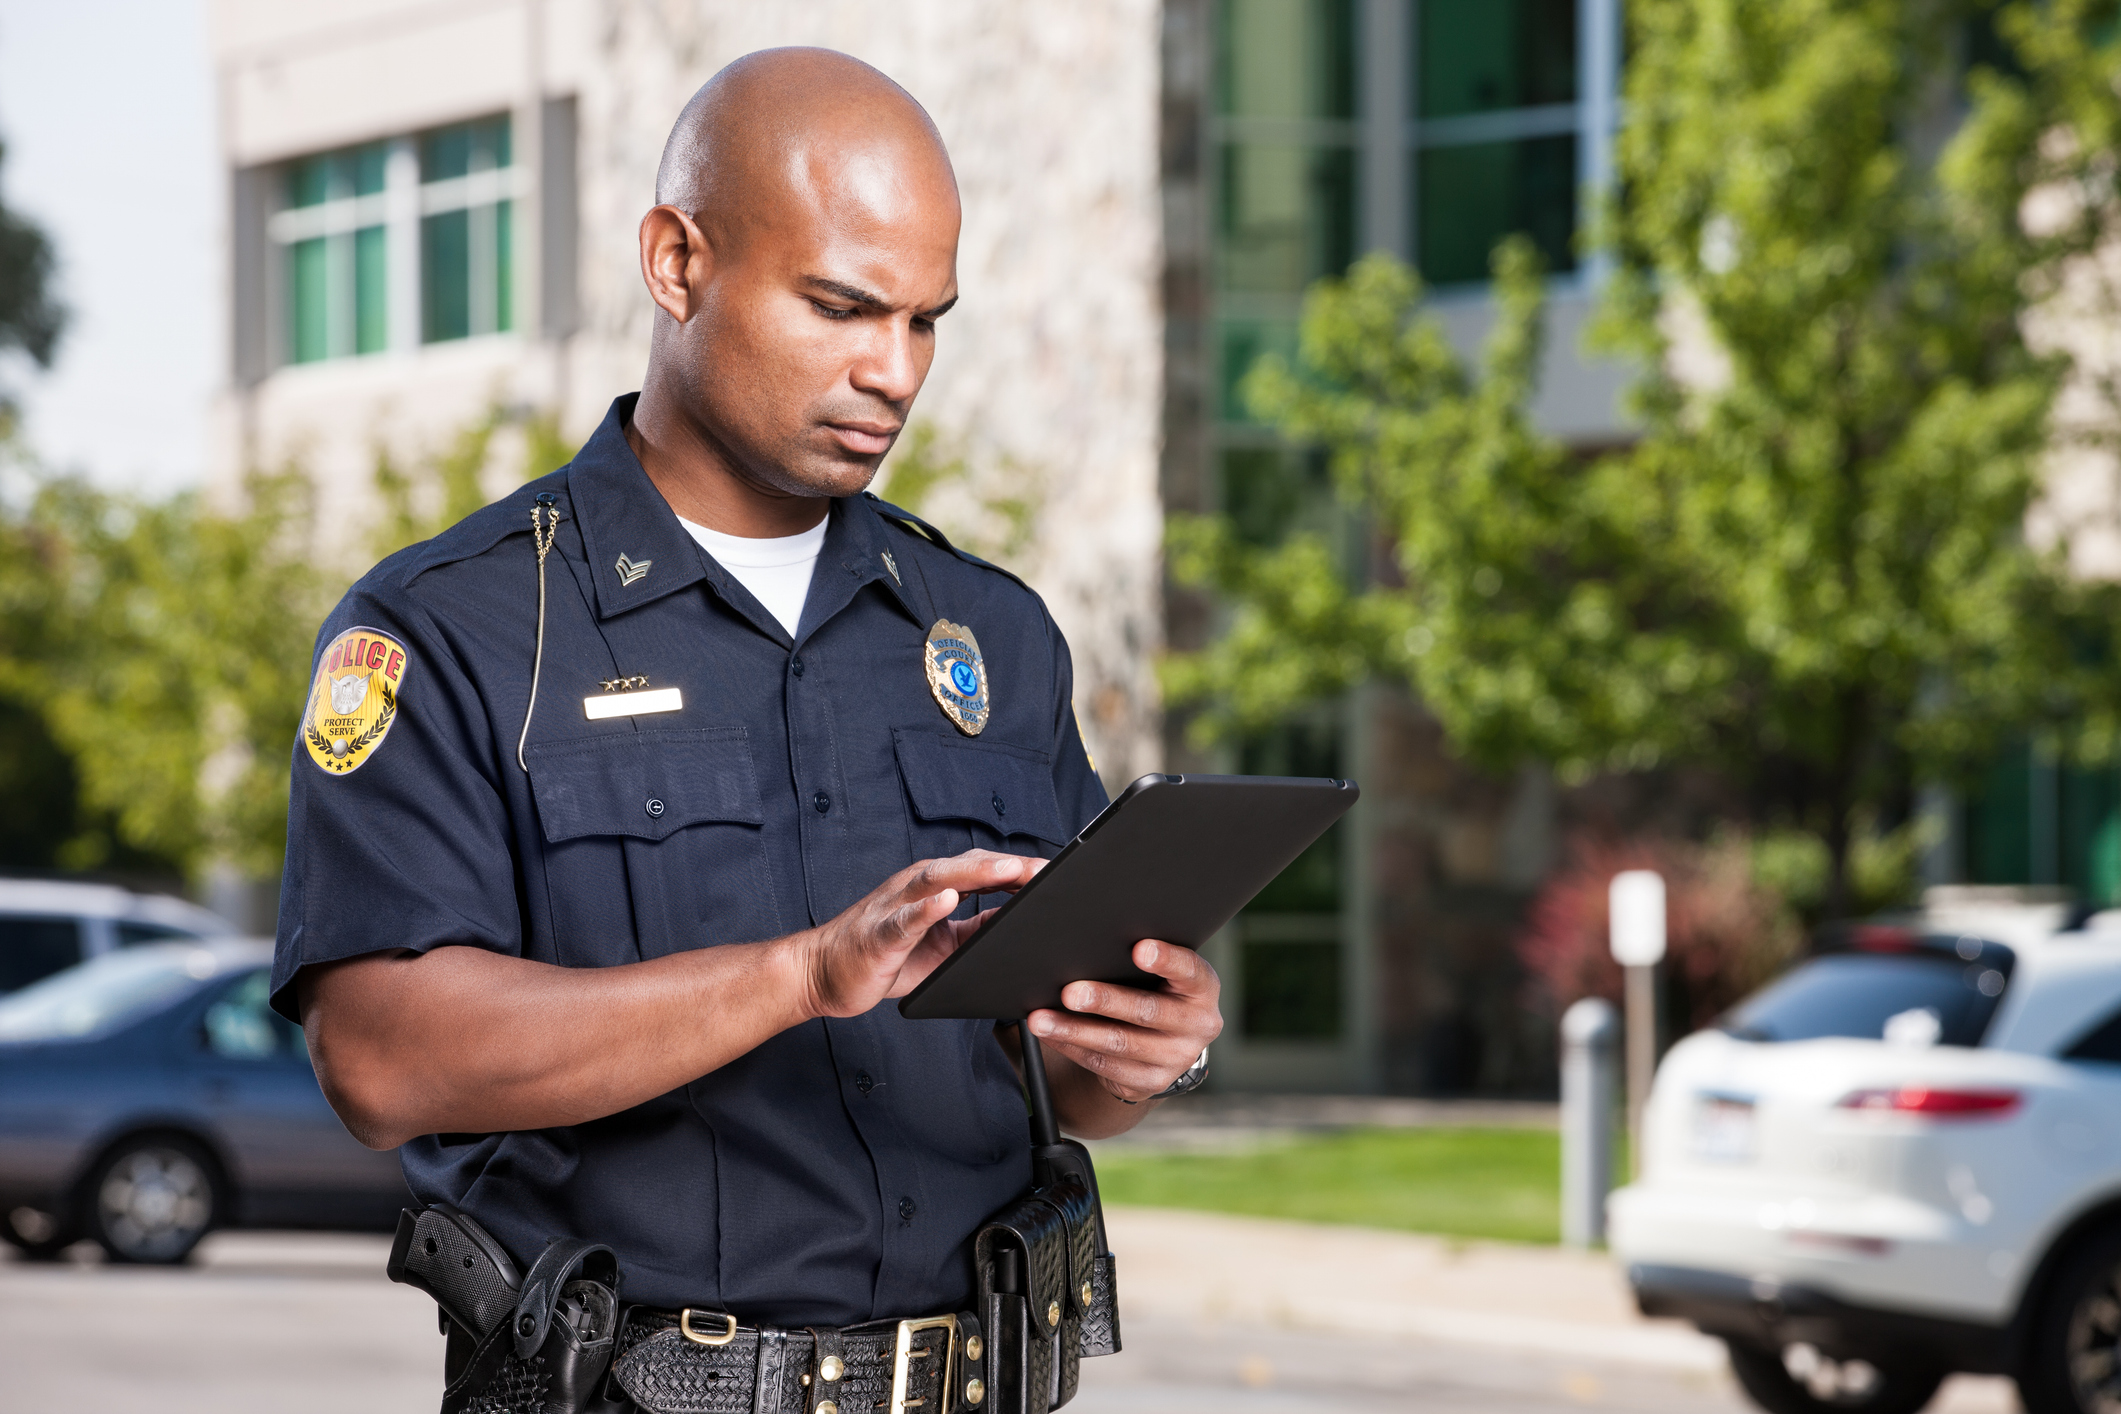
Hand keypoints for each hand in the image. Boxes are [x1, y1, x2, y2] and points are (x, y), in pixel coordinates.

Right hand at [793, 850, 1041, 1018]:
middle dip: (1007, 865)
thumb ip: (977, 928)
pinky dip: (927, 908)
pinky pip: (904, 918)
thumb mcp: (944, 945)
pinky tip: (947, 900)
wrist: (821, 974)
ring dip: (975, 873)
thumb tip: (1017, 919)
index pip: (983, 870)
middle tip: (1044, 867)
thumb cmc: (883, 958)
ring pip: (938, 880)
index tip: (1055, 871)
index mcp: (934, 888)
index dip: (1019, 869)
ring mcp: (895, 906)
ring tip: (1008, 869)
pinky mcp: (879, 933)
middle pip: (967, 866)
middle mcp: (915, 888)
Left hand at [1026, 939, 1222, 1102]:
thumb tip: (1078, 935)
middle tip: (1071, 992)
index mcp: (1203, 987)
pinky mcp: (1150, 1082)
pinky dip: (1071, 1047)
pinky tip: (1050, 1035)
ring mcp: (1175, 1058)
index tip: (1140, 949)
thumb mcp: (1160, 970)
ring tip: (1040, 1018)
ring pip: (1119, 1043)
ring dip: (1074, 1030)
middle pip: (1148, 1011)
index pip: (1190, 970)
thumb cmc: (1152, 988)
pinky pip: (1104, 1065)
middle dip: (1105, 1000)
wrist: (1165, 1043)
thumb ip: (1134, 953)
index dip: (1167, 960)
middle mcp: (1197, 1025)